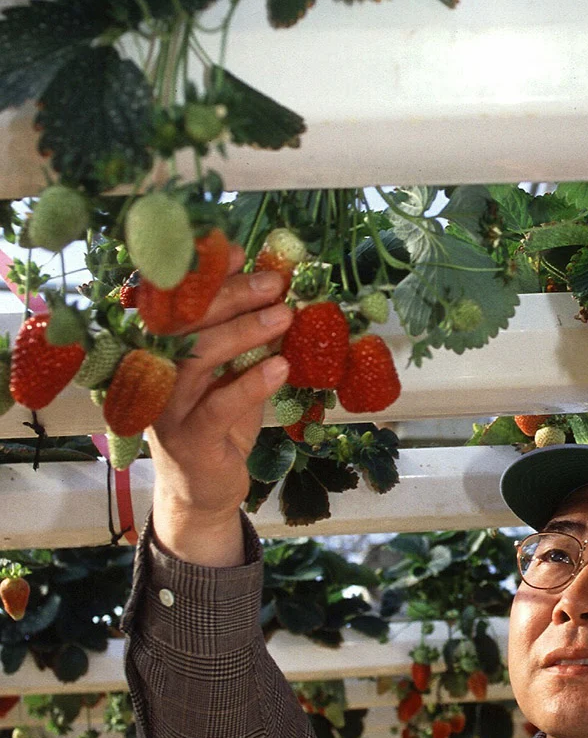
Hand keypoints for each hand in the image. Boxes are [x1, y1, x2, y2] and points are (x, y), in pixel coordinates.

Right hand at [147, 246, 292, 565]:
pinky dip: (250, 384)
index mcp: (158, 347)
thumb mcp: (230, 368)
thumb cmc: (218, 418)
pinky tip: (279, 367)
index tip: (235, 249)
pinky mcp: (188, 440)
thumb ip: (241, 329)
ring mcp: (166, 407)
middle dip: (231, 295)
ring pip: (197, 358)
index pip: (174, 300)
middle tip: (275, 283)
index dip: (201, 272)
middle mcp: (152, 372)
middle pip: (184, 322)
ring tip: (284, 315)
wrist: (203, 488)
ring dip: (243, 332)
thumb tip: (270, 280)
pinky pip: (217, 407)